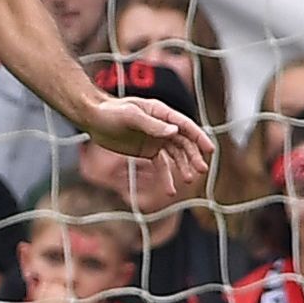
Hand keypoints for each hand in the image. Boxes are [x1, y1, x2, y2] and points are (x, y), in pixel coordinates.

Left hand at [79, 93, 212, 193]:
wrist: (93, 118)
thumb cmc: (110, 112)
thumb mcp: (130, 116)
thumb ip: (151, 125)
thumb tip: (174, 132)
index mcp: (162, 113)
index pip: (186, 126)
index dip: (199, 137)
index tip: (210, 150)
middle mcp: (163, 126)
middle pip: (184, 142)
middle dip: (193, 156)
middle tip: (201, 170)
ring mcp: (156, 139)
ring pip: (176, 155)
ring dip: (183, 167)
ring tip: (188, 180)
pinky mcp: (147, 151)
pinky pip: (161, 165)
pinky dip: (166, 177)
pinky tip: (170, 190)